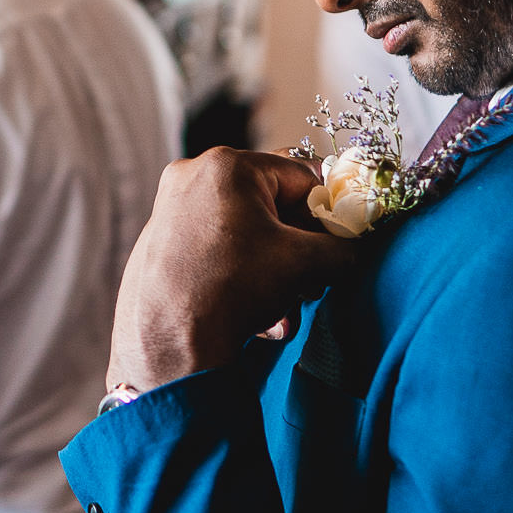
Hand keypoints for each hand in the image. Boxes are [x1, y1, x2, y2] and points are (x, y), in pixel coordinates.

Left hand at [108, 149, 356, 392]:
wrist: (168, 347)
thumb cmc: (231, 290)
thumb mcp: (303, 264)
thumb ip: (342, 248)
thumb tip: (354, 248)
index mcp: (227, 165)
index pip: (301, 176)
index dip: (328, 211)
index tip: (342, 239)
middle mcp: (191, 176)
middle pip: (271, 204)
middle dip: (298, 249)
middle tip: (313, 281)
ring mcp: (170, 209)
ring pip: (245, 233)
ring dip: (274, 273)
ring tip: (284, 310)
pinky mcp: (159, 243)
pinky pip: (217, 249)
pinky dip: (242, 277)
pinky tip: (257, 318)